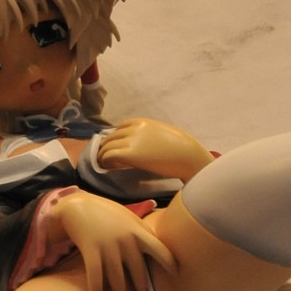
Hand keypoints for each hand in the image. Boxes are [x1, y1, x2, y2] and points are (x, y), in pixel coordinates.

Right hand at [49, 190, 175, 290]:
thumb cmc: (107, 213)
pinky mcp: (91, 250)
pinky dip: (96, 290)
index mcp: (138, 231)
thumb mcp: (129, 218)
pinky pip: (95, 277)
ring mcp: (108, 246)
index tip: (176, 274)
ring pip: (118, 280)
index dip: (169, 263)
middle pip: (139, 273)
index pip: (160, 250)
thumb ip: (144, 232)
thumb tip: (159, 247)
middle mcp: (126, 240)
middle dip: (140, 287)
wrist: (78, 205)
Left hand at [97, 118, 213, 181]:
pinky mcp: (130, 154)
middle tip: (104, 158)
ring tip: (104, 165)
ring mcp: (131, 140)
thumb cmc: (182, 147)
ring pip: (107, 147)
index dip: (114, 138)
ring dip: (102, 156)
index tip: (114, 146)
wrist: (188, 156)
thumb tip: (138, 144)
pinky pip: (109, 156)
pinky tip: (106, 168)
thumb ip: (147, 135)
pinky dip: (104, 162)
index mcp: (142, 122)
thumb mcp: (161, 133)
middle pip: (111, 137)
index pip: (120, 127)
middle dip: (105, 147)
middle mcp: (134, 128)